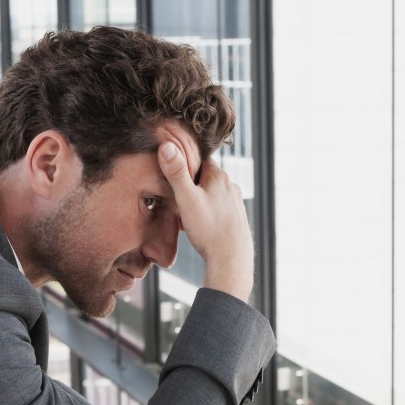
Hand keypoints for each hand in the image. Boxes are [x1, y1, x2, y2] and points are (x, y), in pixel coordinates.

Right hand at [157, 130, 253, 301]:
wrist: (231, 258)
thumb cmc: (208, 228)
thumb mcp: (186, 198)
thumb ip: (176, 173)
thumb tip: (167, 145)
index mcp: (218, 176)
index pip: (199, 160)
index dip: (185, 165)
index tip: (174, 175)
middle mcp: (231, 186)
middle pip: (205, 177)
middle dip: (191, 185)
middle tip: (177, 198)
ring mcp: (236, 202)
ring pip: (212, 194)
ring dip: (199, 200)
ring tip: (187, 215)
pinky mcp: (237, 217)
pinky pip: (218, 208)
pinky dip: (208, 213)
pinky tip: (200, 226)